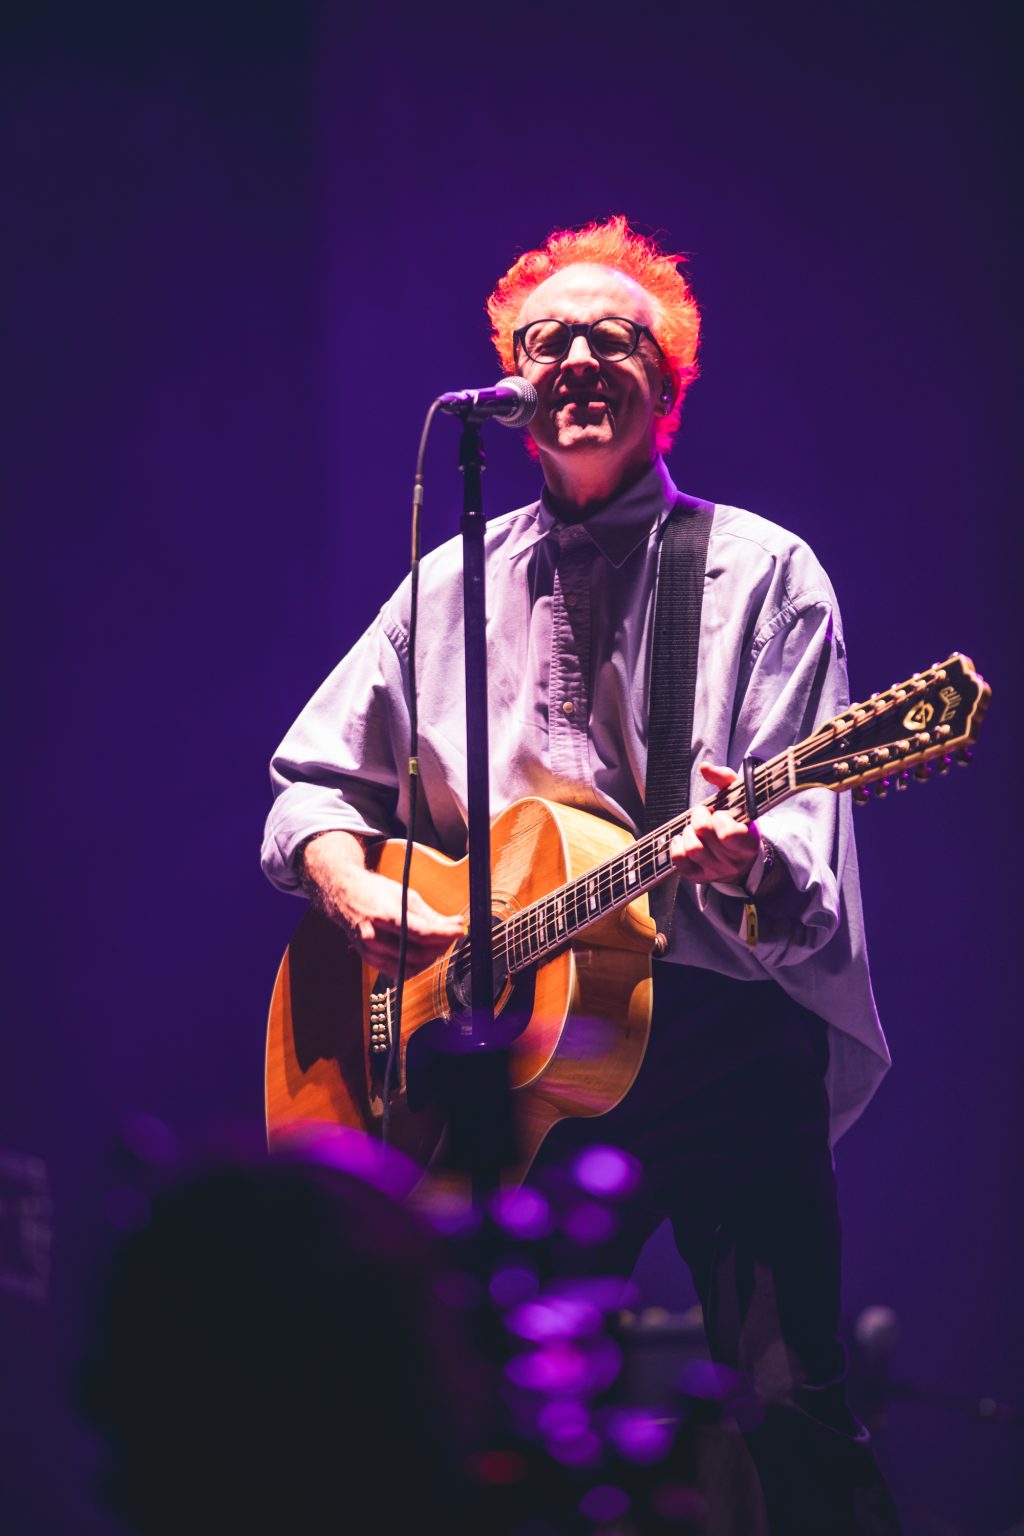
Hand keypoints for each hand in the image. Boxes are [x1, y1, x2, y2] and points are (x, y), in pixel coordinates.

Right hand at [301, 832, 463, 973]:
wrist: (342, 895)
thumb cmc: (375, 891)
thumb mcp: (404, 895)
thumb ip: (430, 914)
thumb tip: (455, 924)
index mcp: (383, 916)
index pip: (422, 933)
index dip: (445, 934)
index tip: (460, 929)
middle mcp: (374, 937)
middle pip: (418, 953)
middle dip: (440, 946)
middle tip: (451, 935)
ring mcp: (370, 952)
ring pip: (411, 967)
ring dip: (431, 958)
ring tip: (439, 943)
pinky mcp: (369, 960)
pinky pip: (399, 972)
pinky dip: (416, 965)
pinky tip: (424, 953)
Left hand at [670, 763, 759, 888]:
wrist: (739, 858)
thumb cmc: (738, 822)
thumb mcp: (740, 799)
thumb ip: (725, 779)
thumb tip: (705, 767)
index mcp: (748, 843)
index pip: (730, 835)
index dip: (720, 819)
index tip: (720, 813)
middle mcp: (733, 861)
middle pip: (705, 835)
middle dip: (699, 817)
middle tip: (702, 813)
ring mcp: (715, 871)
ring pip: (692, 848)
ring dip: (688, 831)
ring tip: (694, 828)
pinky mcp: (698, 877)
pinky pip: (680, 862)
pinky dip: (676, 846)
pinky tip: (682, 838)